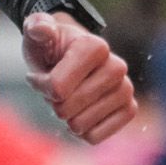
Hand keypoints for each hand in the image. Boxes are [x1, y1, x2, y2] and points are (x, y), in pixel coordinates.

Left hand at [22, 13, 135, 142]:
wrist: (69, 59)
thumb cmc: (50, 48)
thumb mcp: (36, 34)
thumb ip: (36, 27)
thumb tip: (41, 29)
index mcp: (96, 47)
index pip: (57, 87)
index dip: (40, 84)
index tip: (42, 72)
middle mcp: (117, 67)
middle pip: (67, 109)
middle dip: (53, 102)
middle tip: (57, 87)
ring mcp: (126, 90)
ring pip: (79, 125)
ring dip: (67, 116)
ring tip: (70, 96)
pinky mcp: (129, 110)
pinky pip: (95, 137)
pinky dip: (82, 131)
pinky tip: (82, 113)